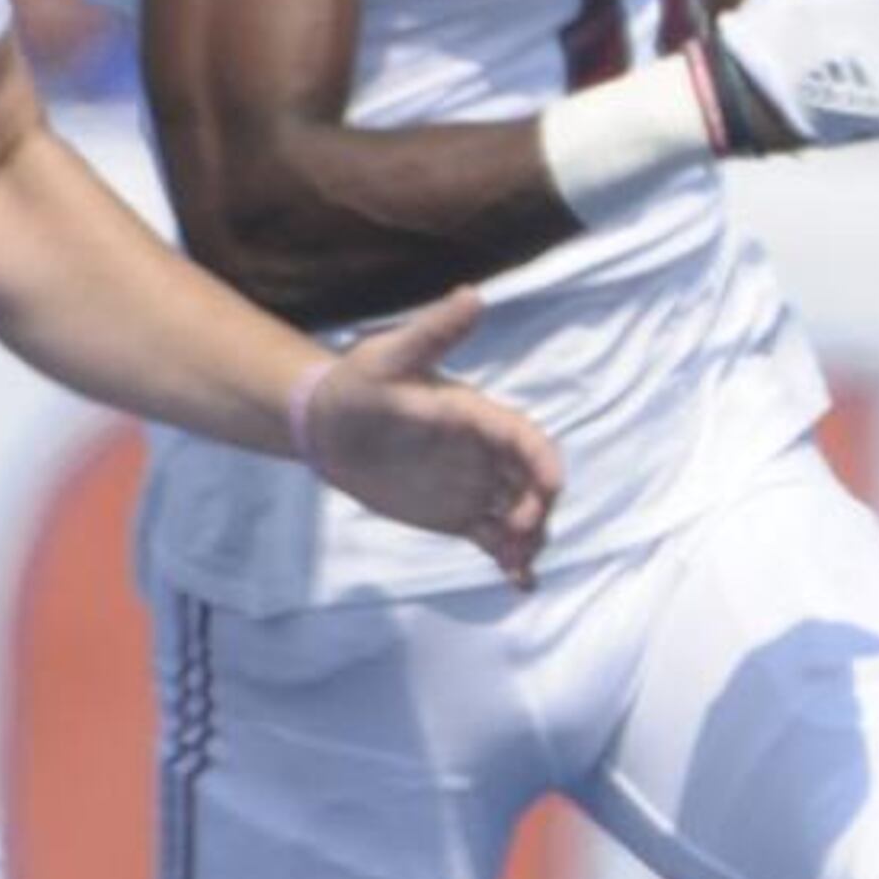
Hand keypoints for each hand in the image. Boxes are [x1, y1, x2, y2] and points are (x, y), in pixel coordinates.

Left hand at [294, 288, 564, 588]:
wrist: (328, 424)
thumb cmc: (359, 382)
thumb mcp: (390, 356)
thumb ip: (434, 332)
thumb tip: (472, 295)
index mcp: (478, 416)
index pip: (523, 438)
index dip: (541, 461)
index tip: (550, 487)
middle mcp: (485, 452)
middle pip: (529, 483)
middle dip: (536, 508)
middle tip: (520, 533)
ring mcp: (475, 485)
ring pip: (519, 514)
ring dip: (529, 539)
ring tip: (519, 565)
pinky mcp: (458, 513)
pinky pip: (494, 539)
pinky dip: (512, 560)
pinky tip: (519, 583)